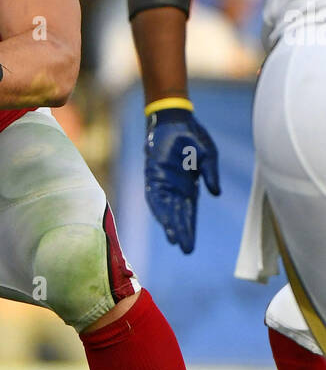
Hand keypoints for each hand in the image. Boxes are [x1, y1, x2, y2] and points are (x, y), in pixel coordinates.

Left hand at [145, 107, 219, 252]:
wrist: (174, 119)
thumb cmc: (192, 137)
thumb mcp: (208, 155)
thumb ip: (210, 174)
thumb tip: (216, 194)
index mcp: (189, 187)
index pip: (189, 213)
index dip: (189, 229)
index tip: (190, 247)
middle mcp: (175, 189)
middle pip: (178, 215)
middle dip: (181, 232)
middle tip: (185, 250)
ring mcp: (163, 182)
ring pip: (165, 209)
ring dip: (169, 223)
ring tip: (174, 239)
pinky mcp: (152, 174)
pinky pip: (154, 194)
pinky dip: (158, 207)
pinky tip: (162, 220)